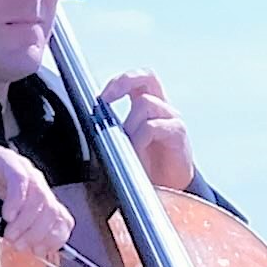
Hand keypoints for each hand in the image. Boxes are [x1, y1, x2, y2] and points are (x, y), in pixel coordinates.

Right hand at [0, 133, 60, 236]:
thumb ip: (10, 231)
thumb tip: (26, 244)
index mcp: (36, 198)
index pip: (61, 218)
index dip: (54, 238)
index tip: (38, 250)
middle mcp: (34, 183)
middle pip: (53, 210)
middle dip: (38, 234)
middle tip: (19, 244)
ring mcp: (22, 170)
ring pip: (39, 197)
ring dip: (26, 221)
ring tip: (9, 233)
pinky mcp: (6, 160)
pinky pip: (20, 181)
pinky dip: (16, 202)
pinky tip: (7, 214)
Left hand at [91, 67, 199, 194]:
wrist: (170, 190)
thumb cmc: (144, 166)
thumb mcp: (123, 143)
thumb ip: (111, 128)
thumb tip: (88, 120)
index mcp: (147, 105)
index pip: (137, 80)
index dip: (118, 82)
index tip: (100, 98)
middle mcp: (161, 107)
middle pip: (147, 76)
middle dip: (123, 82)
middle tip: (105, 100)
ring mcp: (171, 118)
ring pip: (145, 103)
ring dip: (129, 124)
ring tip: (126, 145)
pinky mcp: (178, 133)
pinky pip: (152, 126)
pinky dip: (139, 138)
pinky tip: (136, 154)